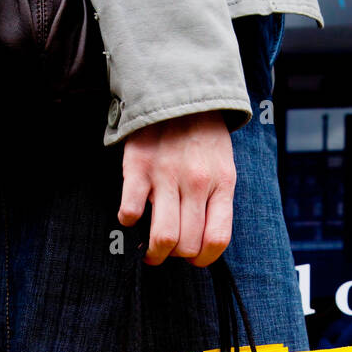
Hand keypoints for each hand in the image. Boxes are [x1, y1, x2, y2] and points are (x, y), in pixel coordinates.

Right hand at [119, 111, 235, 266]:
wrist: (177, 92)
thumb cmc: (202, 138)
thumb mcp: (222, 166)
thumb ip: (215, 201)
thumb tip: (201, 242)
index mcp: (221, 183)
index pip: (217, 239)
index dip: (203, 259)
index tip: (193, 259)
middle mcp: (196, 182)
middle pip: (187, 244)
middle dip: (176, 256)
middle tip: (167, 251)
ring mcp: (167, 175)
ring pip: (163, 237)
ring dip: (154, 252)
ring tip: (150, 250)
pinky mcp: (139, 168)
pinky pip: (131, 211)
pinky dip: (129, 220)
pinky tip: (132, 215)